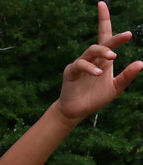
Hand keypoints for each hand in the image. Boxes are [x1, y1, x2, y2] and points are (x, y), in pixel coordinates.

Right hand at [57, 2, 142, 122]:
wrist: (77, 112)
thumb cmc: (96, 98)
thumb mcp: (115, 88)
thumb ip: (127, 76)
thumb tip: (141, 63)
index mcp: (103, 59)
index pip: (104, 35)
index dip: (103, 19)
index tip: (102, 4)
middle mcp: (92, 58)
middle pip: (102, 42)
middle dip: (115, 38)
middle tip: (128, 35)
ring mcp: (80, 64)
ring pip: (91, 51)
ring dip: (103, 52)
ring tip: (113, 57)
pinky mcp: (71, 72)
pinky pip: (80, 65)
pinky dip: (90, 68)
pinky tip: (99, 73)